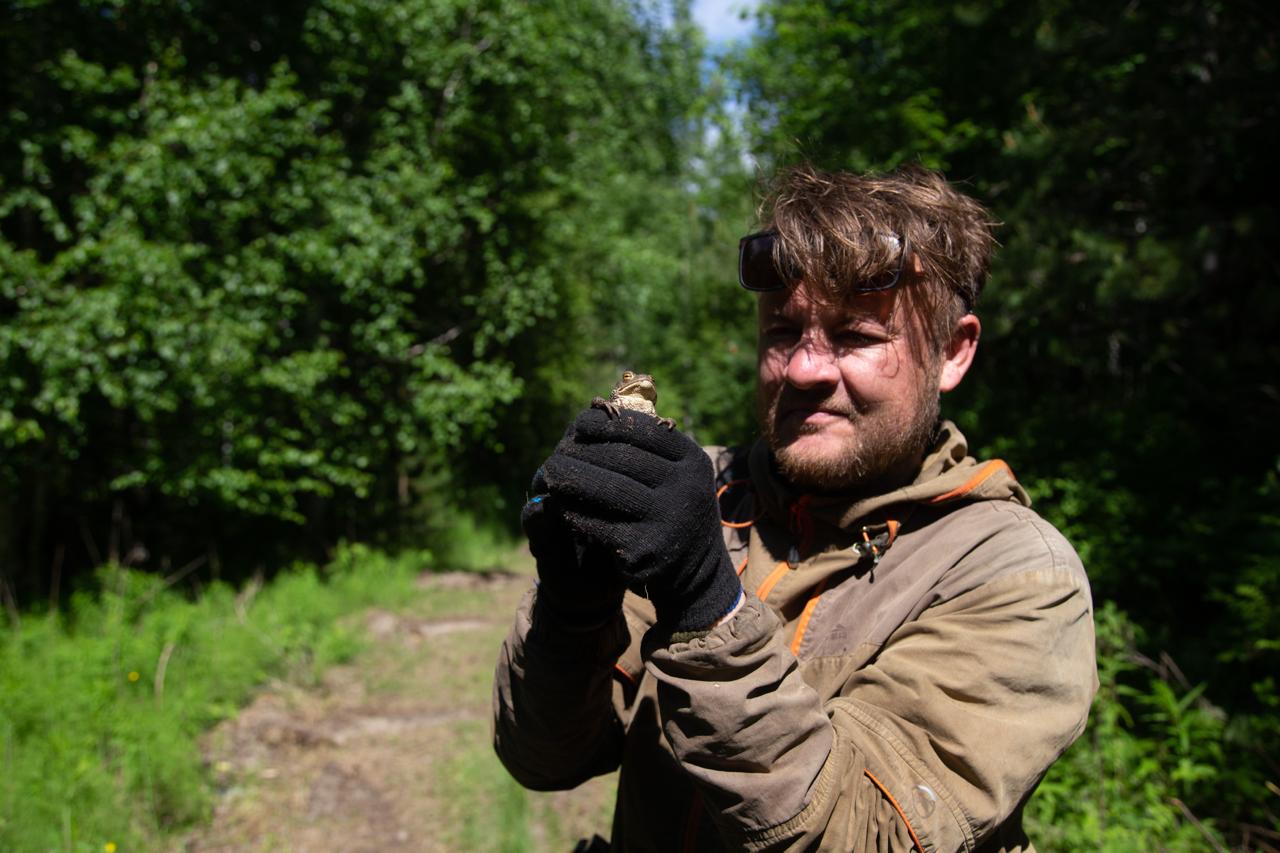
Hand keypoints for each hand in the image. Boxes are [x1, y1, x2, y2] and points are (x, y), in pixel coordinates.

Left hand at [542, 407, 741, 632]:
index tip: (579, 423)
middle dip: (583, 452)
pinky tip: (561, 505)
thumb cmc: (674, 510)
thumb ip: (648, 446)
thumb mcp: (676, 475)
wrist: (695, 574)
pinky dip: (576, 512)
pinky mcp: (645, 551)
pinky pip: (599, 524)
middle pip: (622, 458)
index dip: (606, 424)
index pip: (643, 430)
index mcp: (693, 461)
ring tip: (550, 473)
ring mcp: (668, 520)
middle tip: (556, 452)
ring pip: (607, 489)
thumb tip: (595, 408)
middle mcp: (686, 488)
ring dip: (572, 479)